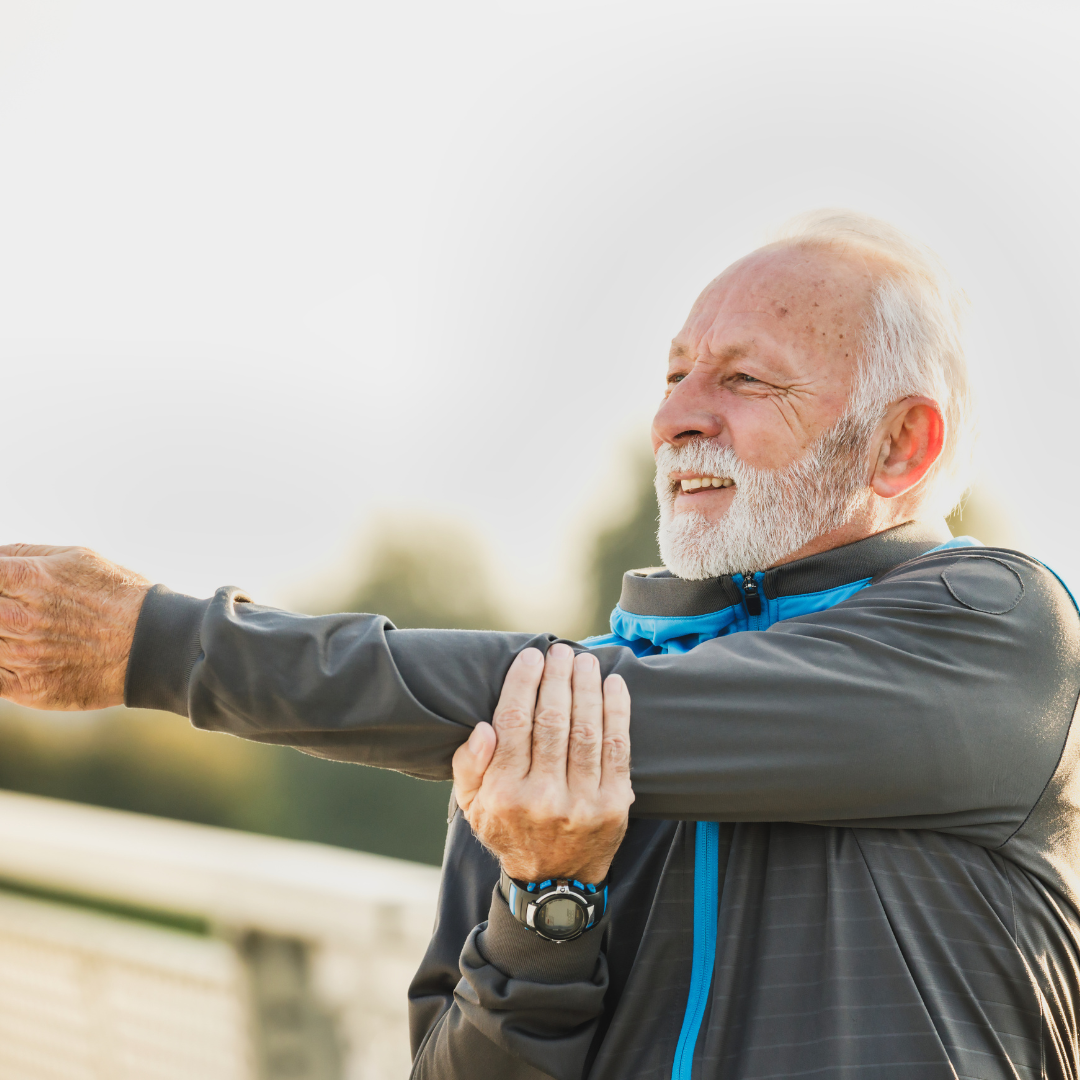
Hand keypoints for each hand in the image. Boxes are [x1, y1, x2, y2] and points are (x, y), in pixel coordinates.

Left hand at [0, 545, 149, 709]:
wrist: (155, 644)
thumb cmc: (119, 596)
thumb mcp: (78, 557)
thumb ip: (26, 554)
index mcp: (29, 578)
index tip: (6, 588)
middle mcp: (20, 615)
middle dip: (4, 608)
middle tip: (25, 613)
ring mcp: (21, 653)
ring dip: (5, 635)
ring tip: (36, 632)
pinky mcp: (26, 687)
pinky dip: (1, 664)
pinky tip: (22, 656)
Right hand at [452, 642, 632, 883]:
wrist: (553, 882)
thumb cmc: (509, 829)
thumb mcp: (471, 806)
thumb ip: (468, 766)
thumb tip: (484, 728)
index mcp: (505, 793)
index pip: (514, 723)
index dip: (523, 683)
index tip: (531, 657)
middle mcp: (544, 797)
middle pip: (553, 721)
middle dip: (558, 678)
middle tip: (561, 651)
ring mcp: (583, 802)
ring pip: (586, 730)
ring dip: (587, 688)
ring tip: (585, 661)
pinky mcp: (615, 804)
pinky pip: (618, 748)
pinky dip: (617, 712)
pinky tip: (613, 686)